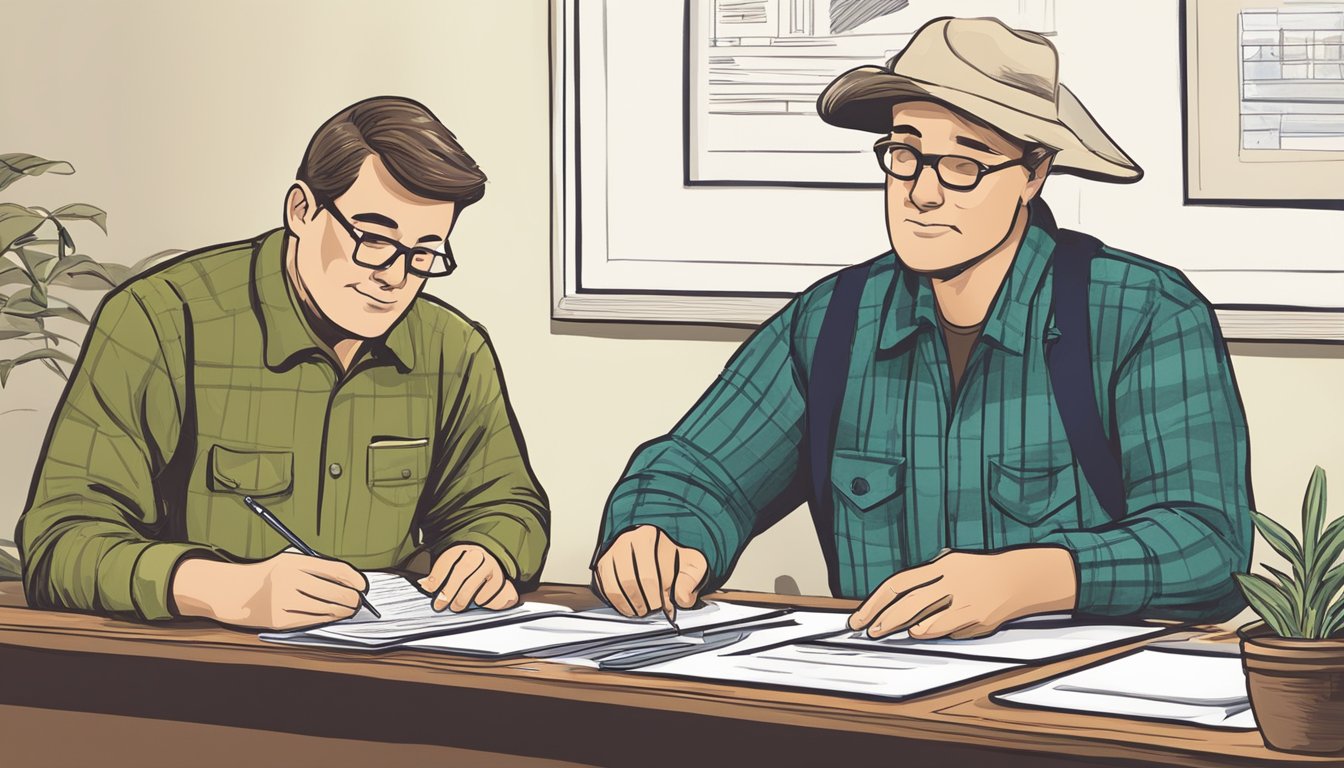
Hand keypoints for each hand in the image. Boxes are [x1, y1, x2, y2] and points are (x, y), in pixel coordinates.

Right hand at [171, 552, 368, 630]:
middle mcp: (288, 580)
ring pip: (325, 610)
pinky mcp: (278, 620)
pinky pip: (311, 621)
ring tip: (348, 609)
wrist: (233, 592)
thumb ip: (318, 568)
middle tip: (358, 602)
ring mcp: (282, 601)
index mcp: (294, 561)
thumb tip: (351, 582)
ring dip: (341, 611)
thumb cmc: (270, 575)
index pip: (335, 570)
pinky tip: (331, 616)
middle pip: (334, 593)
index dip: (354, 580)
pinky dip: (325, 619)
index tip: (362, 586)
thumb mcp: (290, 562)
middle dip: (352, 600)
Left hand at [418, 545, 518, 611]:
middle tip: (439, 604)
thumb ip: (439, 573)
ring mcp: (491, 566)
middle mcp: (479, 555)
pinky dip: (479, 602)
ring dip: (461, 600)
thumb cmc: (469, 570)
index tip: (428, 588)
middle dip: (448, 590)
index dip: (437, 574)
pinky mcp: (500, 580)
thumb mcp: (454, 565)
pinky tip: (474, 603)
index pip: (449, 558)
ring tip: (454, 607)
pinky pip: (487, 594)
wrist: (495, 568)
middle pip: (462, 570)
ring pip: (474, 584)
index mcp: (464, 548)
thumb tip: (424, 584)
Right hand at [592, 525, 708, 618]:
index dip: (656, 597)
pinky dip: (618, 602)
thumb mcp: (689, 564)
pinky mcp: (603, 564)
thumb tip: (682, 598)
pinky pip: (605, 588)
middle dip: (643, 602)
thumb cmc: (672, 557)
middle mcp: (626, 542)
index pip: (648, 576)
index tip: (664, 606)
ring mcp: (612, 553)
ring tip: (643, 609)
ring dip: (630, 604)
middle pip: (630, 582)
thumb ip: (689, 581)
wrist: (657, 546)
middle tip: (654, 609)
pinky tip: (630, 605)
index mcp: (648, 538)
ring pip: (615, 587)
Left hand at [848, 547, 1076, 639]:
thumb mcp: (952, 566)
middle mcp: (950, 579)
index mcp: (940, 566)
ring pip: (926, 616)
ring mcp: (965, 598)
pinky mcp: (978, 615)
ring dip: (905, 626)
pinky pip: (949, 626)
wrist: (1021, 577)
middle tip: (869, 631)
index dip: (875, 602)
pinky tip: (921, 633)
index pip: (898, 583)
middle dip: (884, 618)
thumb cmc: (980, 575)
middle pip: (909, 600)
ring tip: (891, 632)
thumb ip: (926, 583)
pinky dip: (933, 631)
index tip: (859, 619)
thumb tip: (892, 607)